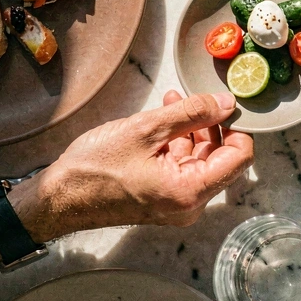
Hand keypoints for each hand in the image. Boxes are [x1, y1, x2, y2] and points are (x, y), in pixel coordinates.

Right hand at [39, 90, 253, 231]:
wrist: (59, 197)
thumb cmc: (96, 168)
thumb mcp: (146, 130)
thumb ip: (191, 113)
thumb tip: (226, 102)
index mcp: (190, 192)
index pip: (240, 157)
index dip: (238, 127)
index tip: (226, 103)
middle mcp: (190, 204)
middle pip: (222, 157)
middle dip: (212, 123)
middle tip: (198, 96)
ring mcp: (177, 202)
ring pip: (201, 158)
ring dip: (193, 127)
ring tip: (175, 100)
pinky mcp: (164, 196)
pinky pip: (183, 165)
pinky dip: (178, 140)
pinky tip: (166, 115)